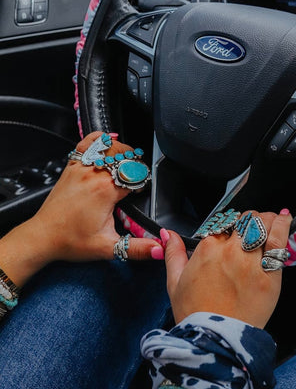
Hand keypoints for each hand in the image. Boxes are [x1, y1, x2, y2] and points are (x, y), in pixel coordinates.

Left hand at [0, 131, 163, 286]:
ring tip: (128, 160)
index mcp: (106, 191)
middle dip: (135, 165)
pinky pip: (85, 144)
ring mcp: (80, 169)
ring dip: (122, 151)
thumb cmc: (71, 241)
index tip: (140, 192)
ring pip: (108, 148)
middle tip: (137, 177)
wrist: (42, 237)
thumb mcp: (108, 248)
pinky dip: (98, 139)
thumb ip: (137, 248)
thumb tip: (160, 249)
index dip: (142, 182)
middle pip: (124, 157)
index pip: (135, 175)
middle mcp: (93, 175)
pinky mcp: (71, 168)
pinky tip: (107, 139)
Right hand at [164, 209, 291, 327]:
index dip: (230, 227)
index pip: (224, 224)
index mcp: (208, 249)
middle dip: (250, 221)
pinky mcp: (270, 276)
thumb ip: (173, 253)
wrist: (214, 342)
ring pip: (263, 225)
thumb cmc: (195, 315)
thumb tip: (169, 234)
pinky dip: (283, 226)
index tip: (234, 233)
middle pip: (246, 221)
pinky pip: (279, 242)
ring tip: (273, 219)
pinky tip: (285, 219)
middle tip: (254, 228)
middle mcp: (230, 252)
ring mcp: (252, 263)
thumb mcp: (174, 283)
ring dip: (268, 219)